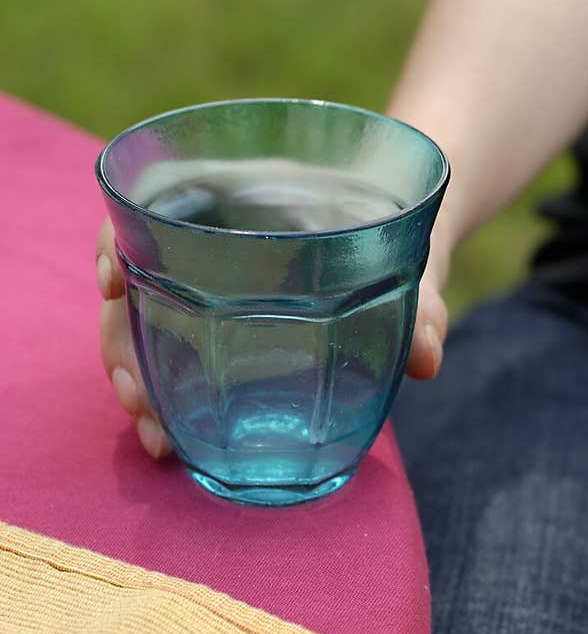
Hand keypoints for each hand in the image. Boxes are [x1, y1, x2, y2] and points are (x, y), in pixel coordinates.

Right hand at [96, 217, 449, 459]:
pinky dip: (162, 396)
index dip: (117, 237)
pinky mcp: (212, 324)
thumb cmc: (396, 227)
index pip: (151, 200)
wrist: (401, 236)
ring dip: (137, 382)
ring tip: (158, 439)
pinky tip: (170, 438)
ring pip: (142, 325)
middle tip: (140, 404)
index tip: (111, 281)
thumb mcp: (414, 252)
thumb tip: (430, 358)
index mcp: (240, 194)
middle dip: (123, 344)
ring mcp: (203, 283)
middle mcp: (206, 236)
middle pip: (135, 280)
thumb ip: (423, 297)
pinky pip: (169, 354)